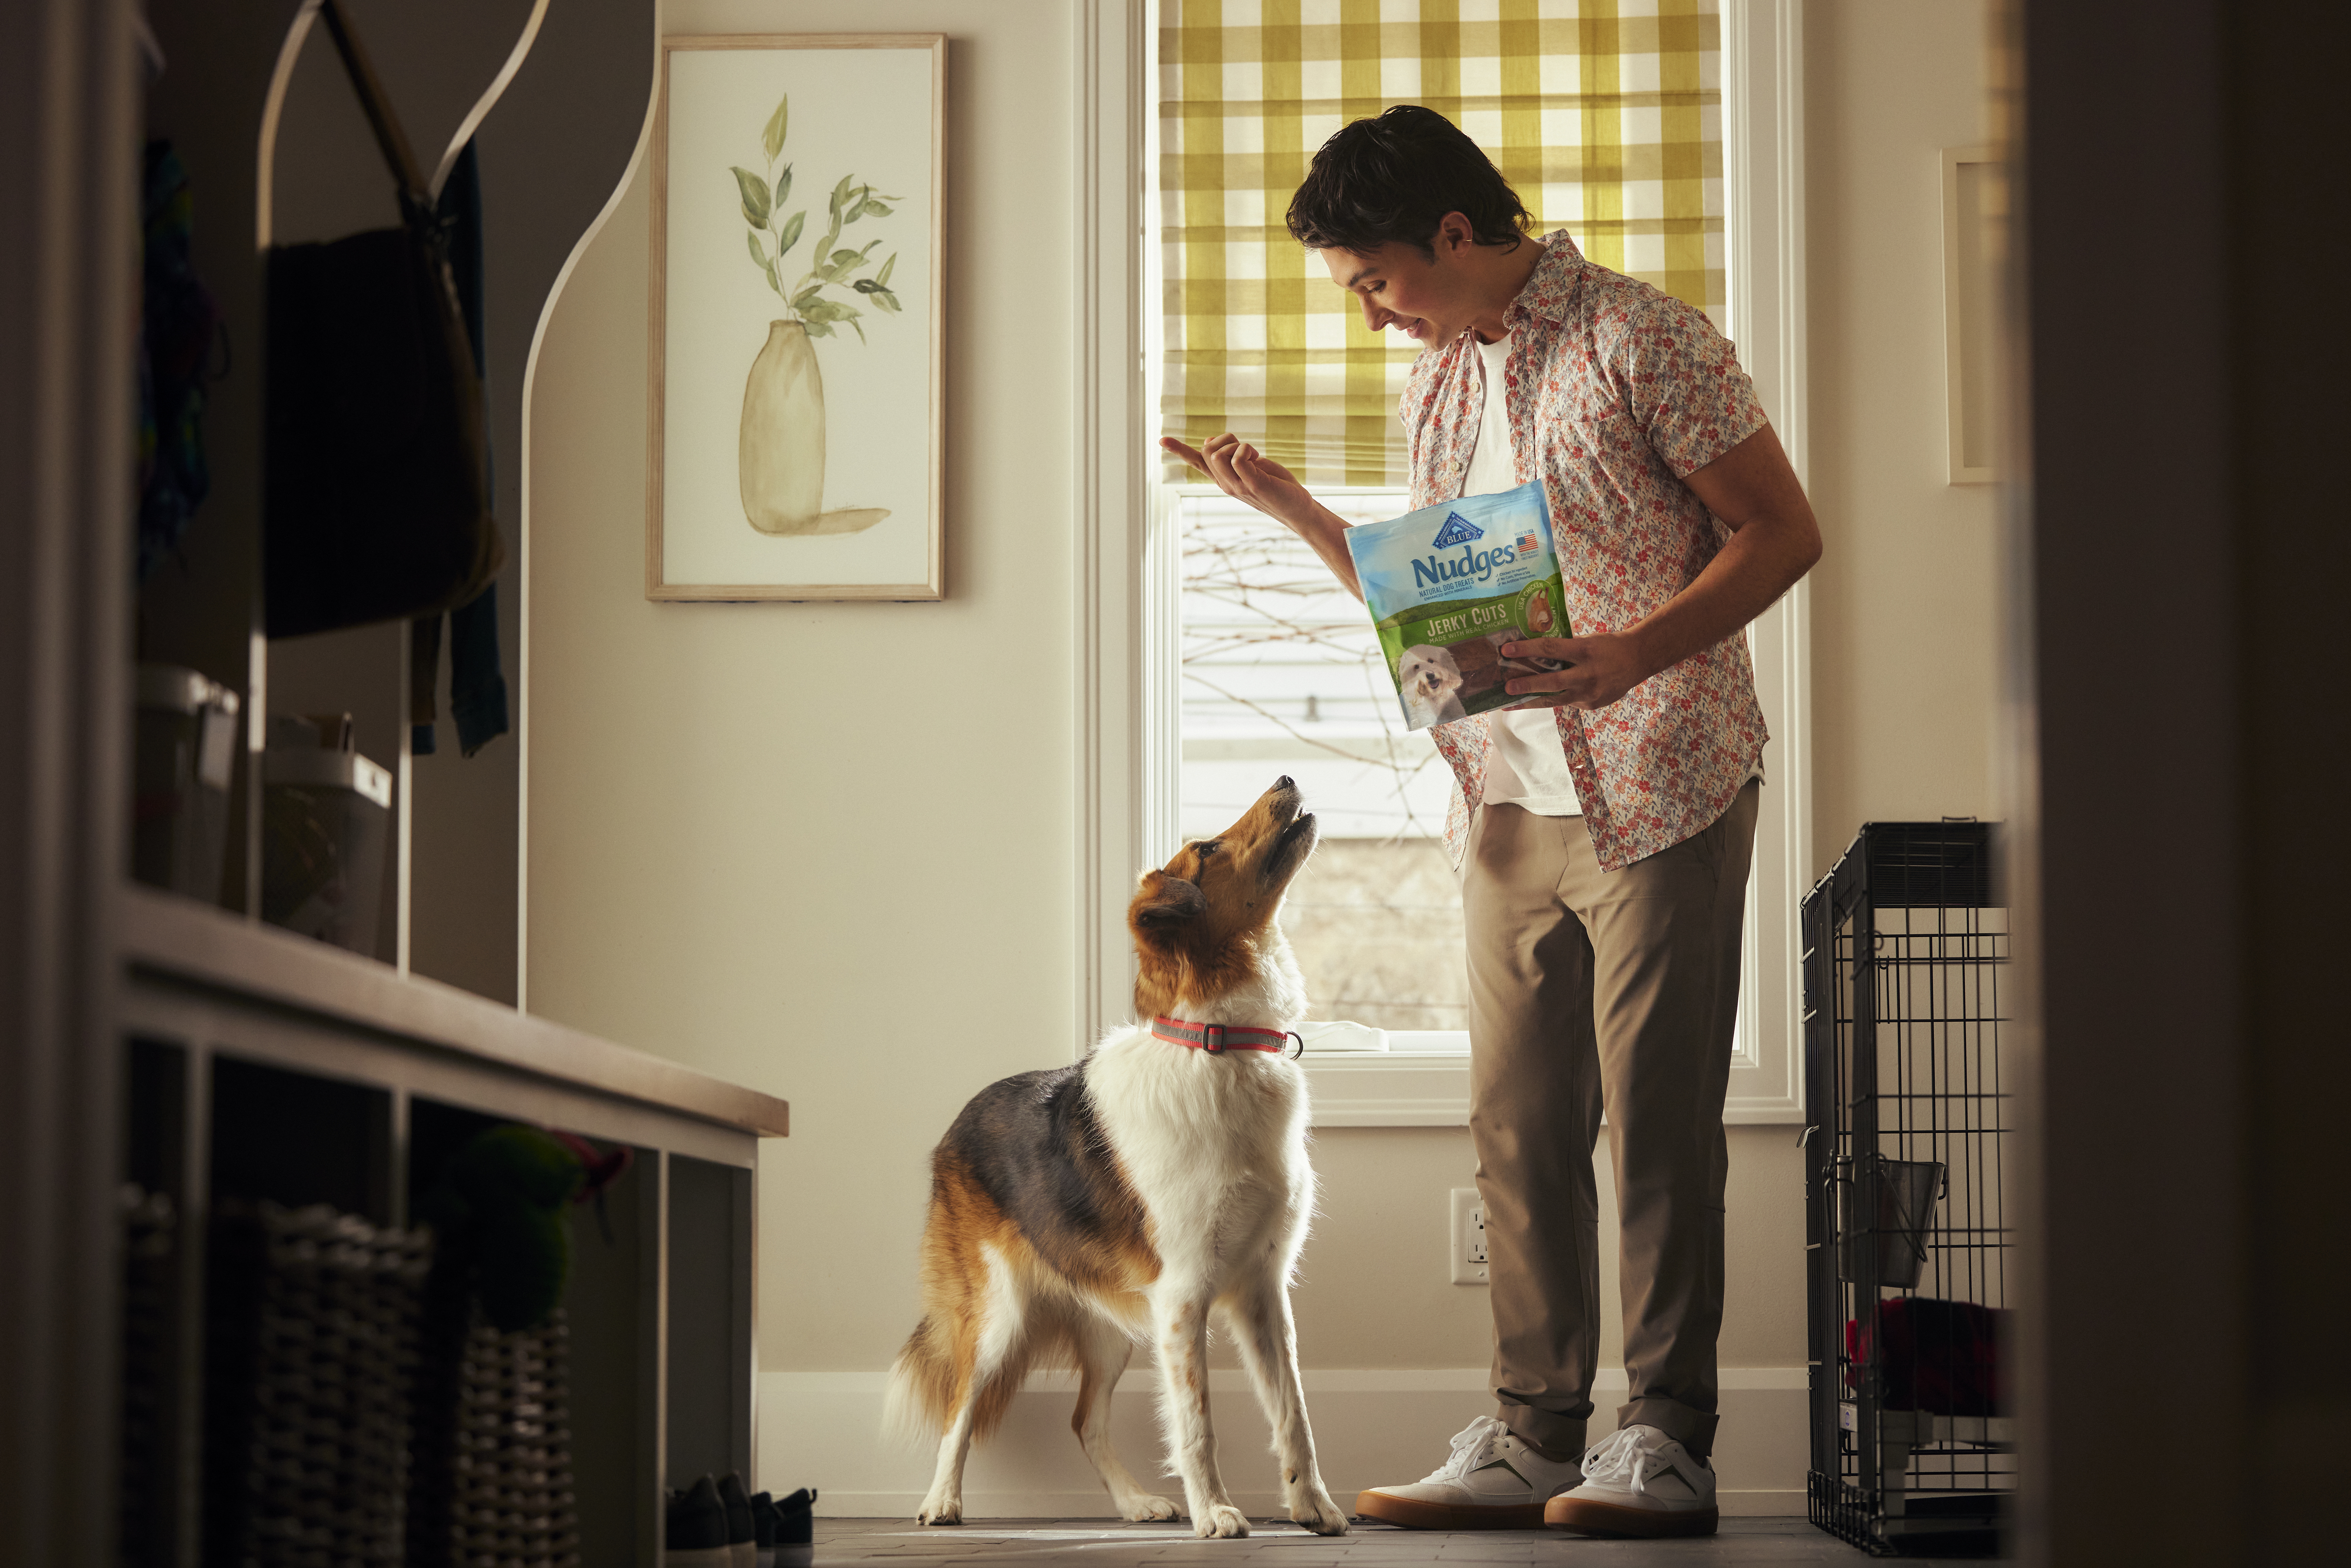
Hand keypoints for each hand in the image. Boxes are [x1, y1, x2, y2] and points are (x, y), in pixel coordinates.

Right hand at [1160, 434, 1315, 528]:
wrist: (1297, 508)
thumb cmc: (1276, 486)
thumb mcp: (1250, 467)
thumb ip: (1230, 457)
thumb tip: (1208, 438)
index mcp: (1223, 479)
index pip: (1196, 462)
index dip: (1179, 450)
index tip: (1161, 439)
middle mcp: (1225, 484)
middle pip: (1207, 449)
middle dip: (1226, 438)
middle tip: (1247, 450)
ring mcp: (1236, 486)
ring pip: (1216, 453)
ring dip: (1237, 444)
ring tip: (1254, 457)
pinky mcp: (1251, 484)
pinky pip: (1237, 458)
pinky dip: (1246, 450)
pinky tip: (1258, 459)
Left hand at [1499, 633, 1653, 710]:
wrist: (1638, 659)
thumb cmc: (1608, 645)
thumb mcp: (1586, 641)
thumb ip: (1565, 649)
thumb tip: (1534, 655)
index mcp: (1584, 651)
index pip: (1550, 648)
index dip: (1527, 649)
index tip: (1506, 649)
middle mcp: (1587, 674)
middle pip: (1552, 682)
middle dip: (1526, 685)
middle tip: (1506, 688)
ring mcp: (1590, 693)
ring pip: (1555, 700)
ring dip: (1531, 702)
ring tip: (1510, 704)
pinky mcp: (1591, 705)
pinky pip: (1567, 703)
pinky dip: (1552, 700)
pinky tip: (1537, 700)